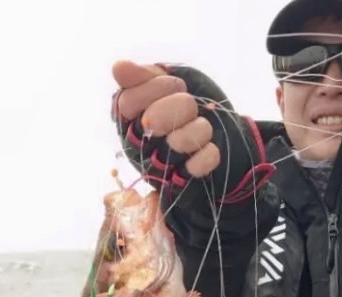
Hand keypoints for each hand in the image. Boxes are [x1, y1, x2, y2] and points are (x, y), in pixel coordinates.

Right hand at [112, 60, 219, 178]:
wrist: (223, 137)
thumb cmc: (188, 107)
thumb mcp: (167, 82)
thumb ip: (145, 76)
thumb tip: (118, 68)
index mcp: (129, 119)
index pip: (128, 101)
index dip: (155, 88)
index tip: (176, 84)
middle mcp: (139, 145)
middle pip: (154, 121)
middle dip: (181, 106)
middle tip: (190, 106)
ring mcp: (160, 168)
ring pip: (180, 142)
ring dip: (200, 129)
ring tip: (202, 127)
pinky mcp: (182, 184)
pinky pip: (198, 165)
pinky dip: (209, 153)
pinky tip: (209, 147)